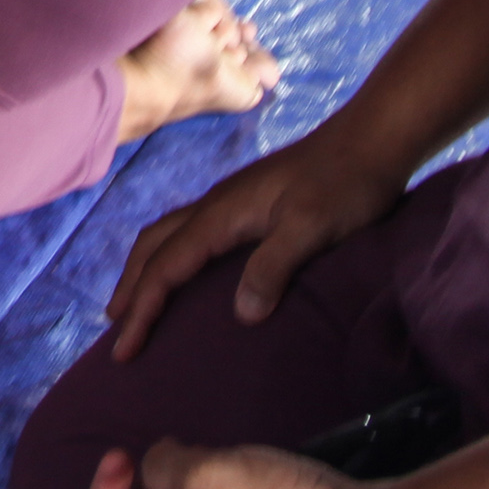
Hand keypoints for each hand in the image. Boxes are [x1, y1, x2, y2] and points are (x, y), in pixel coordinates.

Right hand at [105, 125, 411, 360]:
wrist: (373, 139)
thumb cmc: (348, 183)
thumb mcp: (312, 227)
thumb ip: (273, 266)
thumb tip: (242, 315)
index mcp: (223, 213)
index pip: (165, 266)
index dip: (142, 308)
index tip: (124, 349)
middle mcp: (216, 204)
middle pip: (154, 245)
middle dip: (130, 287)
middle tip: (115, 330)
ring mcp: (231, 201)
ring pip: (169, 235)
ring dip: (146, 270)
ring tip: (136, 304)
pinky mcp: (248, 203)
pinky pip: (191, 233)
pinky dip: (172, 257)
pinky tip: (188, 273)